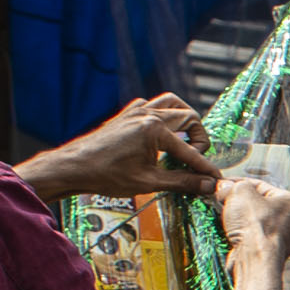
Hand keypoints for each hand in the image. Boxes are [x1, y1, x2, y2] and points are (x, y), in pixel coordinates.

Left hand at [16, 95, 218, 200]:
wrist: (73, 167)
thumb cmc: (105, 175)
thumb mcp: (148, 182)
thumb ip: (182, 182)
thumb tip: (207, 185)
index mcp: (154, 129)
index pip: (190, 151)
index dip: (206, 168)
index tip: (216, 180)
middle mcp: (147, 114)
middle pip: (188, 117)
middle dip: (198, 140)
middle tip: (194, 162)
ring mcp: (136, 111)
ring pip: (172, 103)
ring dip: (184, 120)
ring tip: (184, 142)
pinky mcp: (127, 114)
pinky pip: (152, 105)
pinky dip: (163, 116)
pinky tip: (160, 136)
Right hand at [216, 177, 289, 264]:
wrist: (255, 261)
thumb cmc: (256, 227)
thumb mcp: (241, 192)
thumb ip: (233, 185)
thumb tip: (225, 187)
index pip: (261, 185)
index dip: (238, 182)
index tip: (223, 184)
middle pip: (259, 204)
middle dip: (238, 201)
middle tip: (222, 199)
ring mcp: (283, 239)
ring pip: (255, 222)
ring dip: (238, 218)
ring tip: (223, 215)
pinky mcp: (270, 253)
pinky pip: (253, 238)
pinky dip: (240, 233)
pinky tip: (229, 231)